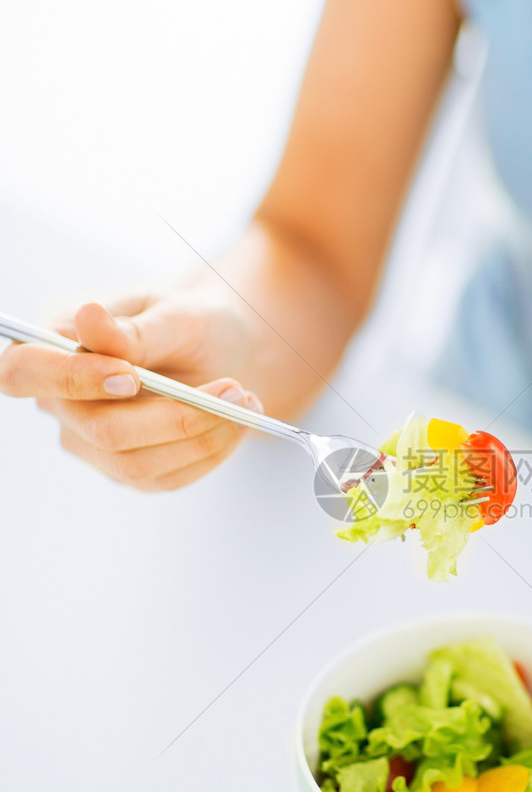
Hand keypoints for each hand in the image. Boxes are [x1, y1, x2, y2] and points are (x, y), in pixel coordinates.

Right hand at [0, 293, 262, 490]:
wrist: (221, 354)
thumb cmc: (188, 325)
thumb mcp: (174, 313)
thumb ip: (136, 328)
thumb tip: (89, 318)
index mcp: (52, 348)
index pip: (25, 372)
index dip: (70, 380)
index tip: (131, 376)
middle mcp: (61, 405)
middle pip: (99, 431)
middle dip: (175, 415)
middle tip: (234, 388)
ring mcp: (92, 446)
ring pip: (137, 464)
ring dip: (202, 437)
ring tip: (246, 401)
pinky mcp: (130, 472)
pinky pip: (167, 478)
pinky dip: (211, 451)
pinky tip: (237, 423)